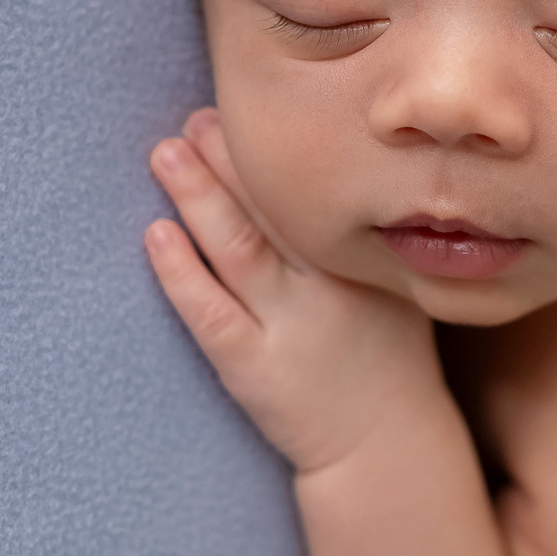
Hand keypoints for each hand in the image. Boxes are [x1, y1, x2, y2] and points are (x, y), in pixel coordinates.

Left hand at [145, 108, 436, 471]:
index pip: (318, 188)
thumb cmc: (391, 354)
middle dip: (231, 155)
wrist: (389, 446)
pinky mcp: (254, 368)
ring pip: (239, 248)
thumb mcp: (400, 281)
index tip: (246, 109)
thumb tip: (324, 164)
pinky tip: (156, 235)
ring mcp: (292, 328)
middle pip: (275, 206)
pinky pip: (212, 314)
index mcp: (370, 257)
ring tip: (166, 153)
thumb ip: (371, 231)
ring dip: (199, 195)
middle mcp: (333, 286)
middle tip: (196, 118)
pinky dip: (182, 272)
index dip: (276, 148)